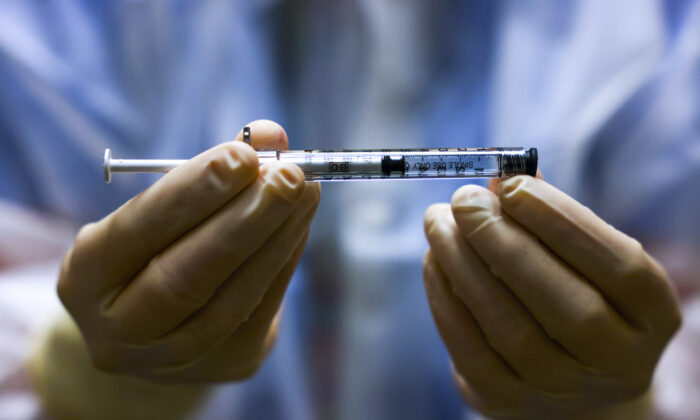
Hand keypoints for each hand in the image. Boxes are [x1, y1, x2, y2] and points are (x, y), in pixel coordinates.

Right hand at [58, 120, 319, 381]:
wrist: (157, 328)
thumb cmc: (157, 248)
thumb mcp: (163, 209)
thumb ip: (213, 169)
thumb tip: (272, 135)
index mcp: (85, 279)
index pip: (139, 230)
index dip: (193, 192)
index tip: (242, 154)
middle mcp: (120, 330)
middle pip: (185, 276)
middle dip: (244, 220)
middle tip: (288, 174)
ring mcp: (173, 358)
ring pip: (232, 298)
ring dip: (277, 237)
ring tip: (305, 190)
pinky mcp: (226, 364)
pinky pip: (262, 308)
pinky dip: (285, 258)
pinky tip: (300, 222)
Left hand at [423, 175, 680, 418]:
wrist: (559, 369)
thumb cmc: (571, 290)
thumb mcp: (578, 254)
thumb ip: (547, 214)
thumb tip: (499, 177)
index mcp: (652, 315)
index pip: (619, 266)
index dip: (561, 221)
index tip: (510, 184)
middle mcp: (618, 361)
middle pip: (567, 305)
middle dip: (504, 243)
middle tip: (463, 201)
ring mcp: (562, 389)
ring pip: (510, 328)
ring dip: (464, 265)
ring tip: (438, 222)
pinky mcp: (507, 400)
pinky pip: (470, 351)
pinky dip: (445, 299)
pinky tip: (434, 261)